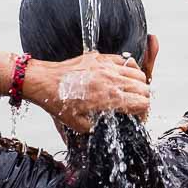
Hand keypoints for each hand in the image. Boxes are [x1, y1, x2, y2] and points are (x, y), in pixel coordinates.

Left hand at [24, 53, 149, 132]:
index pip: (142, 103)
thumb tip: (104, 129)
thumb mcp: (77, 124)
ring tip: (131, 90)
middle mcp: (112, 80)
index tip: (138, 116)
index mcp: (110, 98)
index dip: (143, 112)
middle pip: (144, 88)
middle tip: (136, 105)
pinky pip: (124, 60)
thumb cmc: (58, 101)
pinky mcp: (100, 58)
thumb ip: (95, 128)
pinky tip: (122, 75)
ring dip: (138, 83)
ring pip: (138, 72)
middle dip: (143, 98)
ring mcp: (107, 67)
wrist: (44, 81)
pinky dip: (128, 68)